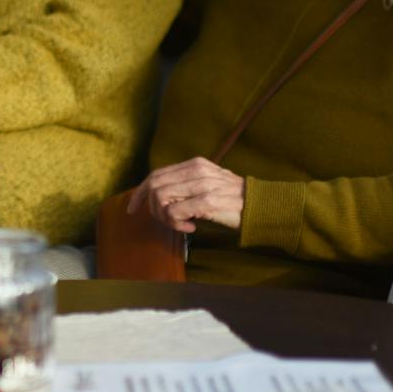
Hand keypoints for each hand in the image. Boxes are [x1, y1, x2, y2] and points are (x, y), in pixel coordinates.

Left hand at [127, 158, 245, 233]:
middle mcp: (197, 170)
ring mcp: (202, 185)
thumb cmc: (232, 200)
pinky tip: (191, 227)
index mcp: (194, 164)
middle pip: (155, 186)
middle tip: (165, 221)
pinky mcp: (208, 201)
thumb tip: (159, 196)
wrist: (260, 206)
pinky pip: (176, 213)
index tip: (132, 208)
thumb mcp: (208, 183)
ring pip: (162, 198)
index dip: (140, 192)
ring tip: (182, 224)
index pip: (156, 174)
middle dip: (152, 208)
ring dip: (166, 217)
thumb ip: (186, 185)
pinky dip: (177, 224)